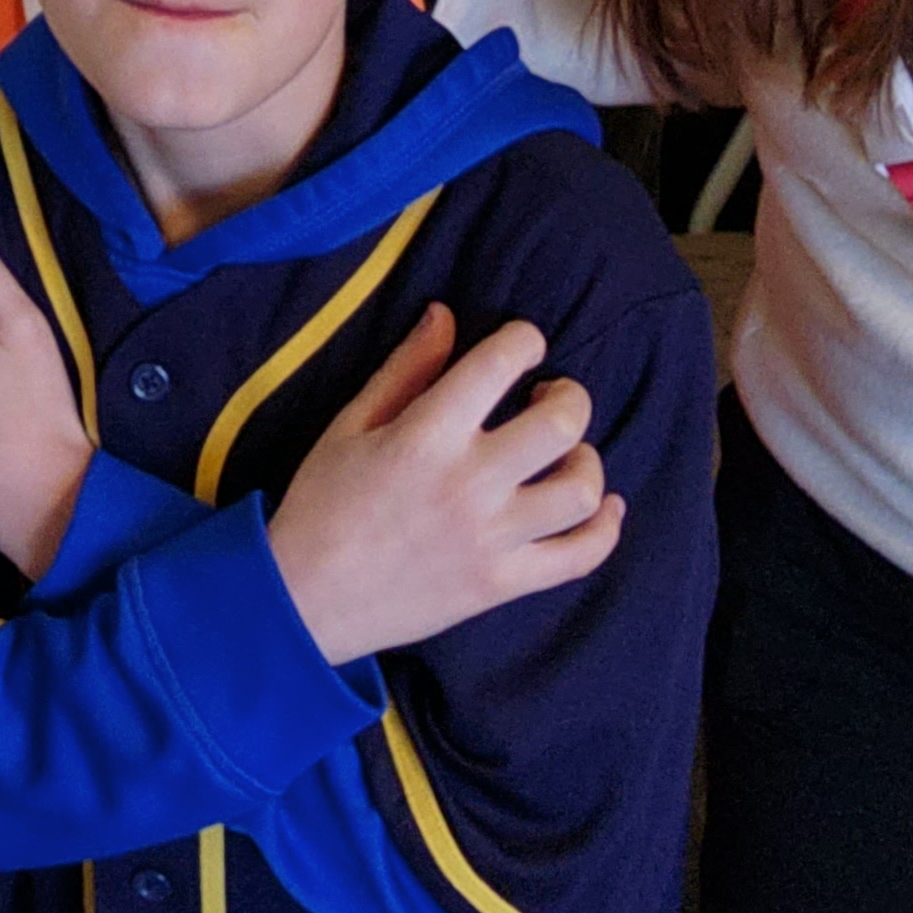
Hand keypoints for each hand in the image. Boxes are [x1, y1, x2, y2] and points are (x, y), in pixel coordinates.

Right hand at [264, 306, 620, 666]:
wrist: (307, 597)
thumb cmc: (322, 501)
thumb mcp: (351, 423)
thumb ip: (406, 369)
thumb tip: (445, 314)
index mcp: (425, 435)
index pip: (500, 364)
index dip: (525, 340)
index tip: (523, 345)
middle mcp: (467, 484)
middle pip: (561, 425)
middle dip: (570, 396)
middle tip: (550, 396)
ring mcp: (490, 539)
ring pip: (580, 492)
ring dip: (587, 460)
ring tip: (568, 453)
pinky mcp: (501, 583)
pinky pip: (578, 557)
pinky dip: (605, 529)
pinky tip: (604, 507)